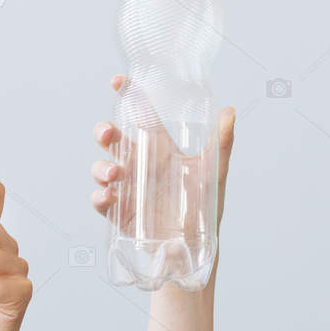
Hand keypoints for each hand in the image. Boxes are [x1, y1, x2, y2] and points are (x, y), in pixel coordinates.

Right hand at [90, 75, 235, 234]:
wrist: (197, 249)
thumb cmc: (206, 208)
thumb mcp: (215, 172)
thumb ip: (222, 142)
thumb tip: (229, 111)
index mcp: (160, 149)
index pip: (140, 116)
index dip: (127, 96)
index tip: (118, 81)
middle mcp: (141, 166)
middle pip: (112, 140)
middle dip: (103, 132)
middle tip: (108, 133)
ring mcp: (128, 189)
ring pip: (102, 168)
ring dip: (101, 166)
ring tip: (115, 173)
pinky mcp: (121, 213)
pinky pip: (101, 201)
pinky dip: (99, 196)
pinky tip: (108, 196)